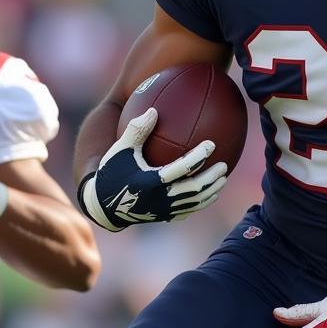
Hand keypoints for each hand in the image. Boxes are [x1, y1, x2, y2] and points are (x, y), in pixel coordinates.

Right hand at [77, 107, 226, 231]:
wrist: (102, 206)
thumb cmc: (111, 172)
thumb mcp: (120, 150)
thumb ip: (137, 130)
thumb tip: (153, 110)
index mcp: (151, 181)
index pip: (182, 168)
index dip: (199, 156)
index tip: (211, 144)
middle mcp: (160, 198)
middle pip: (194, 189)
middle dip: (212, 177)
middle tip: (224, 165)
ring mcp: (163, 211)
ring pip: (194, 203)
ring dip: (211, 191)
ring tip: (222, 179)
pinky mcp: (164, 217)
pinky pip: (188, 211)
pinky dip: (200, 202)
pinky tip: (209, 194)